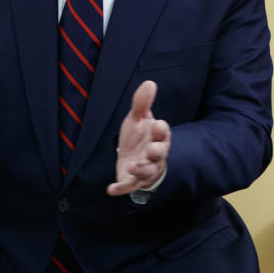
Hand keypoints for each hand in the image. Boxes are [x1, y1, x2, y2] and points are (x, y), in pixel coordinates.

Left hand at [107, 80, 169, 195]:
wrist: (133, 157)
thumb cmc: (139, 137)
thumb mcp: (138, 119)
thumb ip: (142, 103)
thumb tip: (149, 83)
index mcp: (157, 137)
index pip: (163, 133)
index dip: (160, 130)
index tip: (156, 124)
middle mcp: (155, 154)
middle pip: (160, 154)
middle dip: (157, 152)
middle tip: (152, 149)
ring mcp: (146, 169)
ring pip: (147, 171)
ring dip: (141, 169)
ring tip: (132, 166)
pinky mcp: (134, 180)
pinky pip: (130, 186)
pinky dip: (121, 188)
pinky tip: (110, 189)